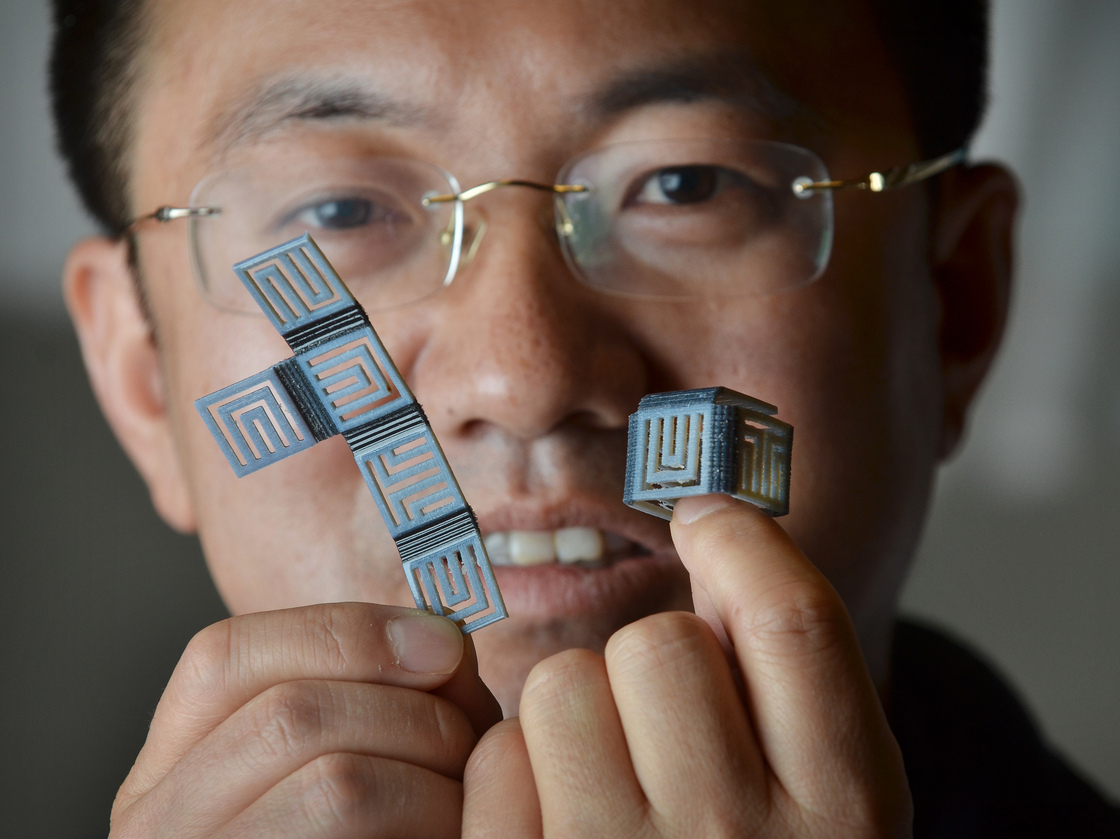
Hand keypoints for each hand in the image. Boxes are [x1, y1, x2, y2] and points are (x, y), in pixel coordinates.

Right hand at [109, 602, 500, 838]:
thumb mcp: (339, 757)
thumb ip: (376, 696)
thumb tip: (441, 643)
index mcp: (165, 771)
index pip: (224, 657)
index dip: (347, 633)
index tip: (444, 644)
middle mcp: (155, 827)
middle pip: (293, 715)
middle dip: (415, 714)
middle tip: (474, 743)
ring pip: (338, 785)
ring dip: (436, 779)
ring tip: (468, 800)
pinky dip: (435, 826)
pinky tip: (449, 833)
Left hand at [463, 495, 911, 837]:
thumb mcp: (821, 802)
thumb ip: (788, 683)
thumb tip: (716, 528)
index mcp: (844, 814)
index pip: (794, 620)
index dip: (742, 541)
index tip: (706, 518)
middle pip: (660, 645)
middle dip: (651, 661)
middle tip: (665, 728)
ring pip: (563, 684)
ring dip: (575, 714)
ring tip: (607, 782)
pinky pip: (498, 758)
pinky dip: (516, 776)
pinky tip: (554, 826)